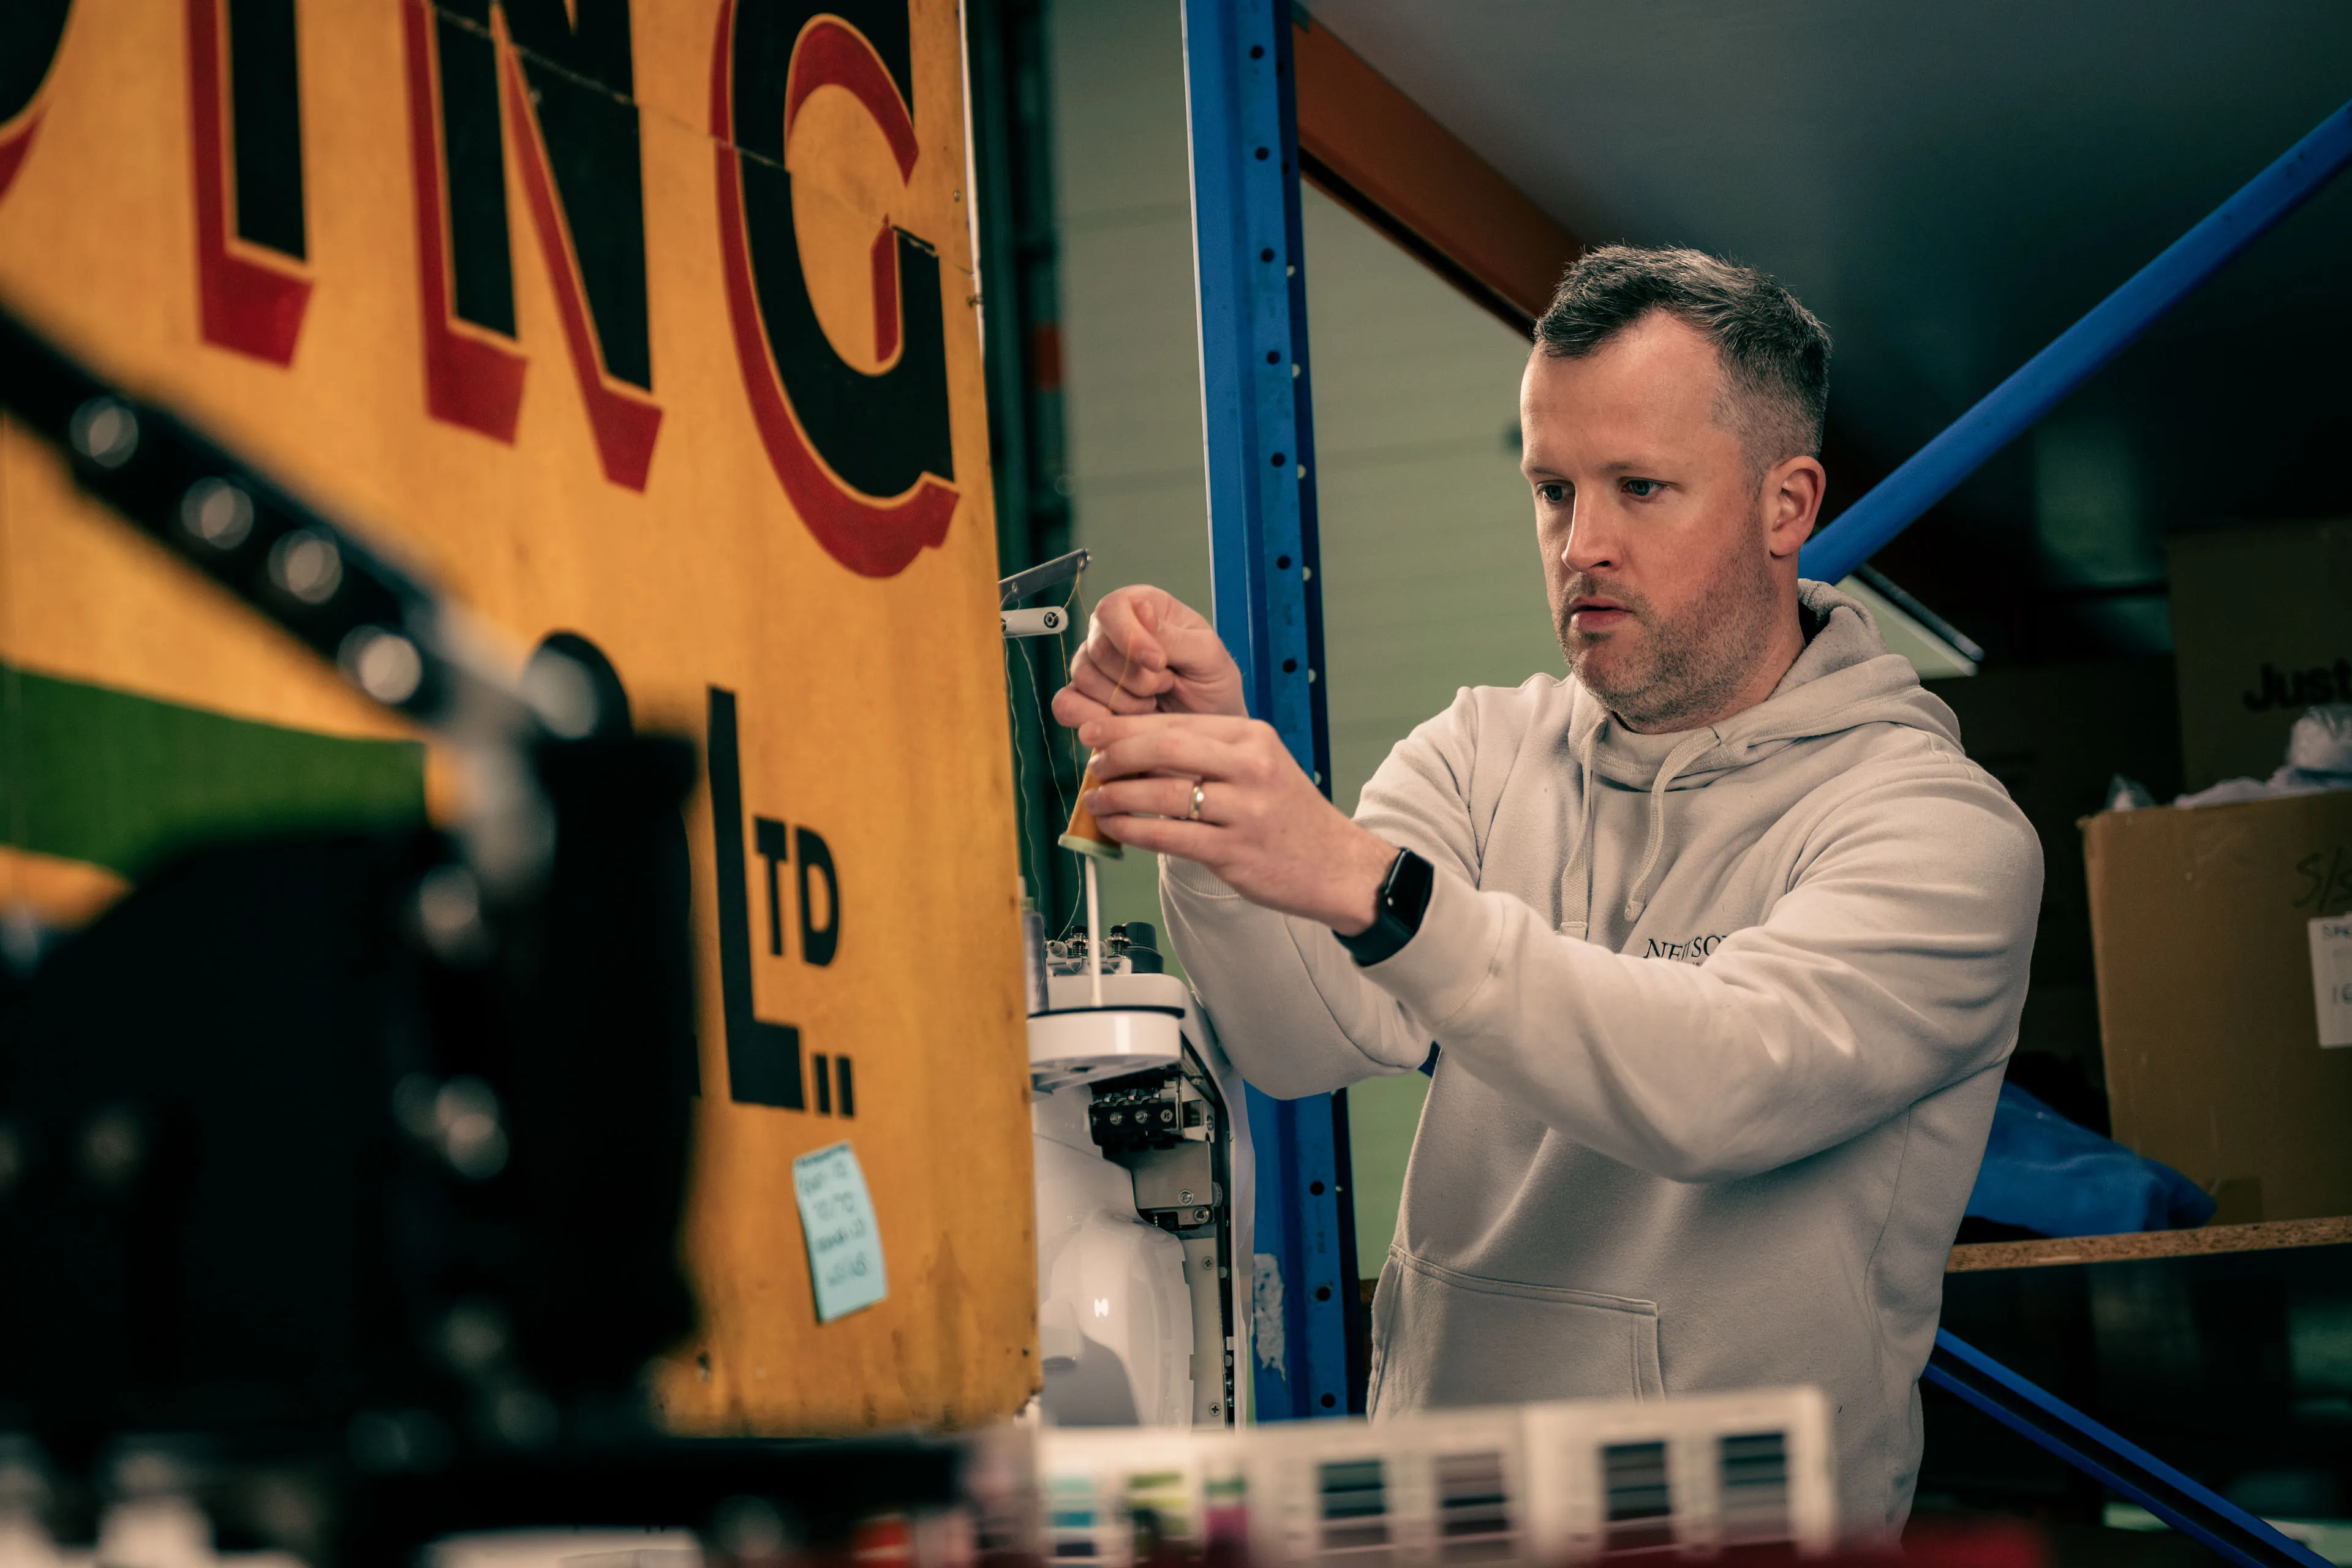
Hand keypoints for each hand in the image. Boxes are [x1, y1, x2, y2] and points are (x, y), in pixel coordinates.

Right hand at [1051, 586, 1247, 727]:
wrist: (1207, 732)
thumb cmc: (1212, 684)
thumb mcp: (1208, 656)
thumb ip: (1175, 636)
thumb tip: (1142, 610)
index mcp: (1142, 607)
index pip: (1112, 609)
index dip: (1129, 638)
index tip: (1158, 663)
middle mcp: (1112, 632)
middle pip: (1096, 648)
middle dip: (1135, 679)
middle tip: (1166, 687)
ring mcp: (1095, 666)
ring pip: (1082, 678)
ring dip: (1122, 702)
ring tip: (1153, 704)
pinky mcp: (1085, 699)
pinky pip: (1067, 705)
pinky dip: (1093, 718)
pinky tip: (1124, 723)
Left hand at [1077, 713, 1398, 933]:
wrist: (1337, 865)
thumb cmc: (1288, 815)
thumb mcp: (1260, 766)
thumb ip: (1209, 754)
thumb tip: (1139, 749)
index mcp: (1253, 738)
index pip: (1178, 722)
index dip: (1127, 727)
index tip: (1094, 731)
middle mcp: (1250, 767)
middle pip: (1166, 748)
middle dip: (1117, 754)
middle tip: (1092, 765)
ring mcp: (1244, 810)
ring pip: (1163, 794)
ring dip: (1118, 796)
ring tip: (1096, 800)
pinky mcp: (1234, 852)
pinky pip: (1169, 837)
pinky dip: (1133, 831)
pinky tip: (1116, 828)